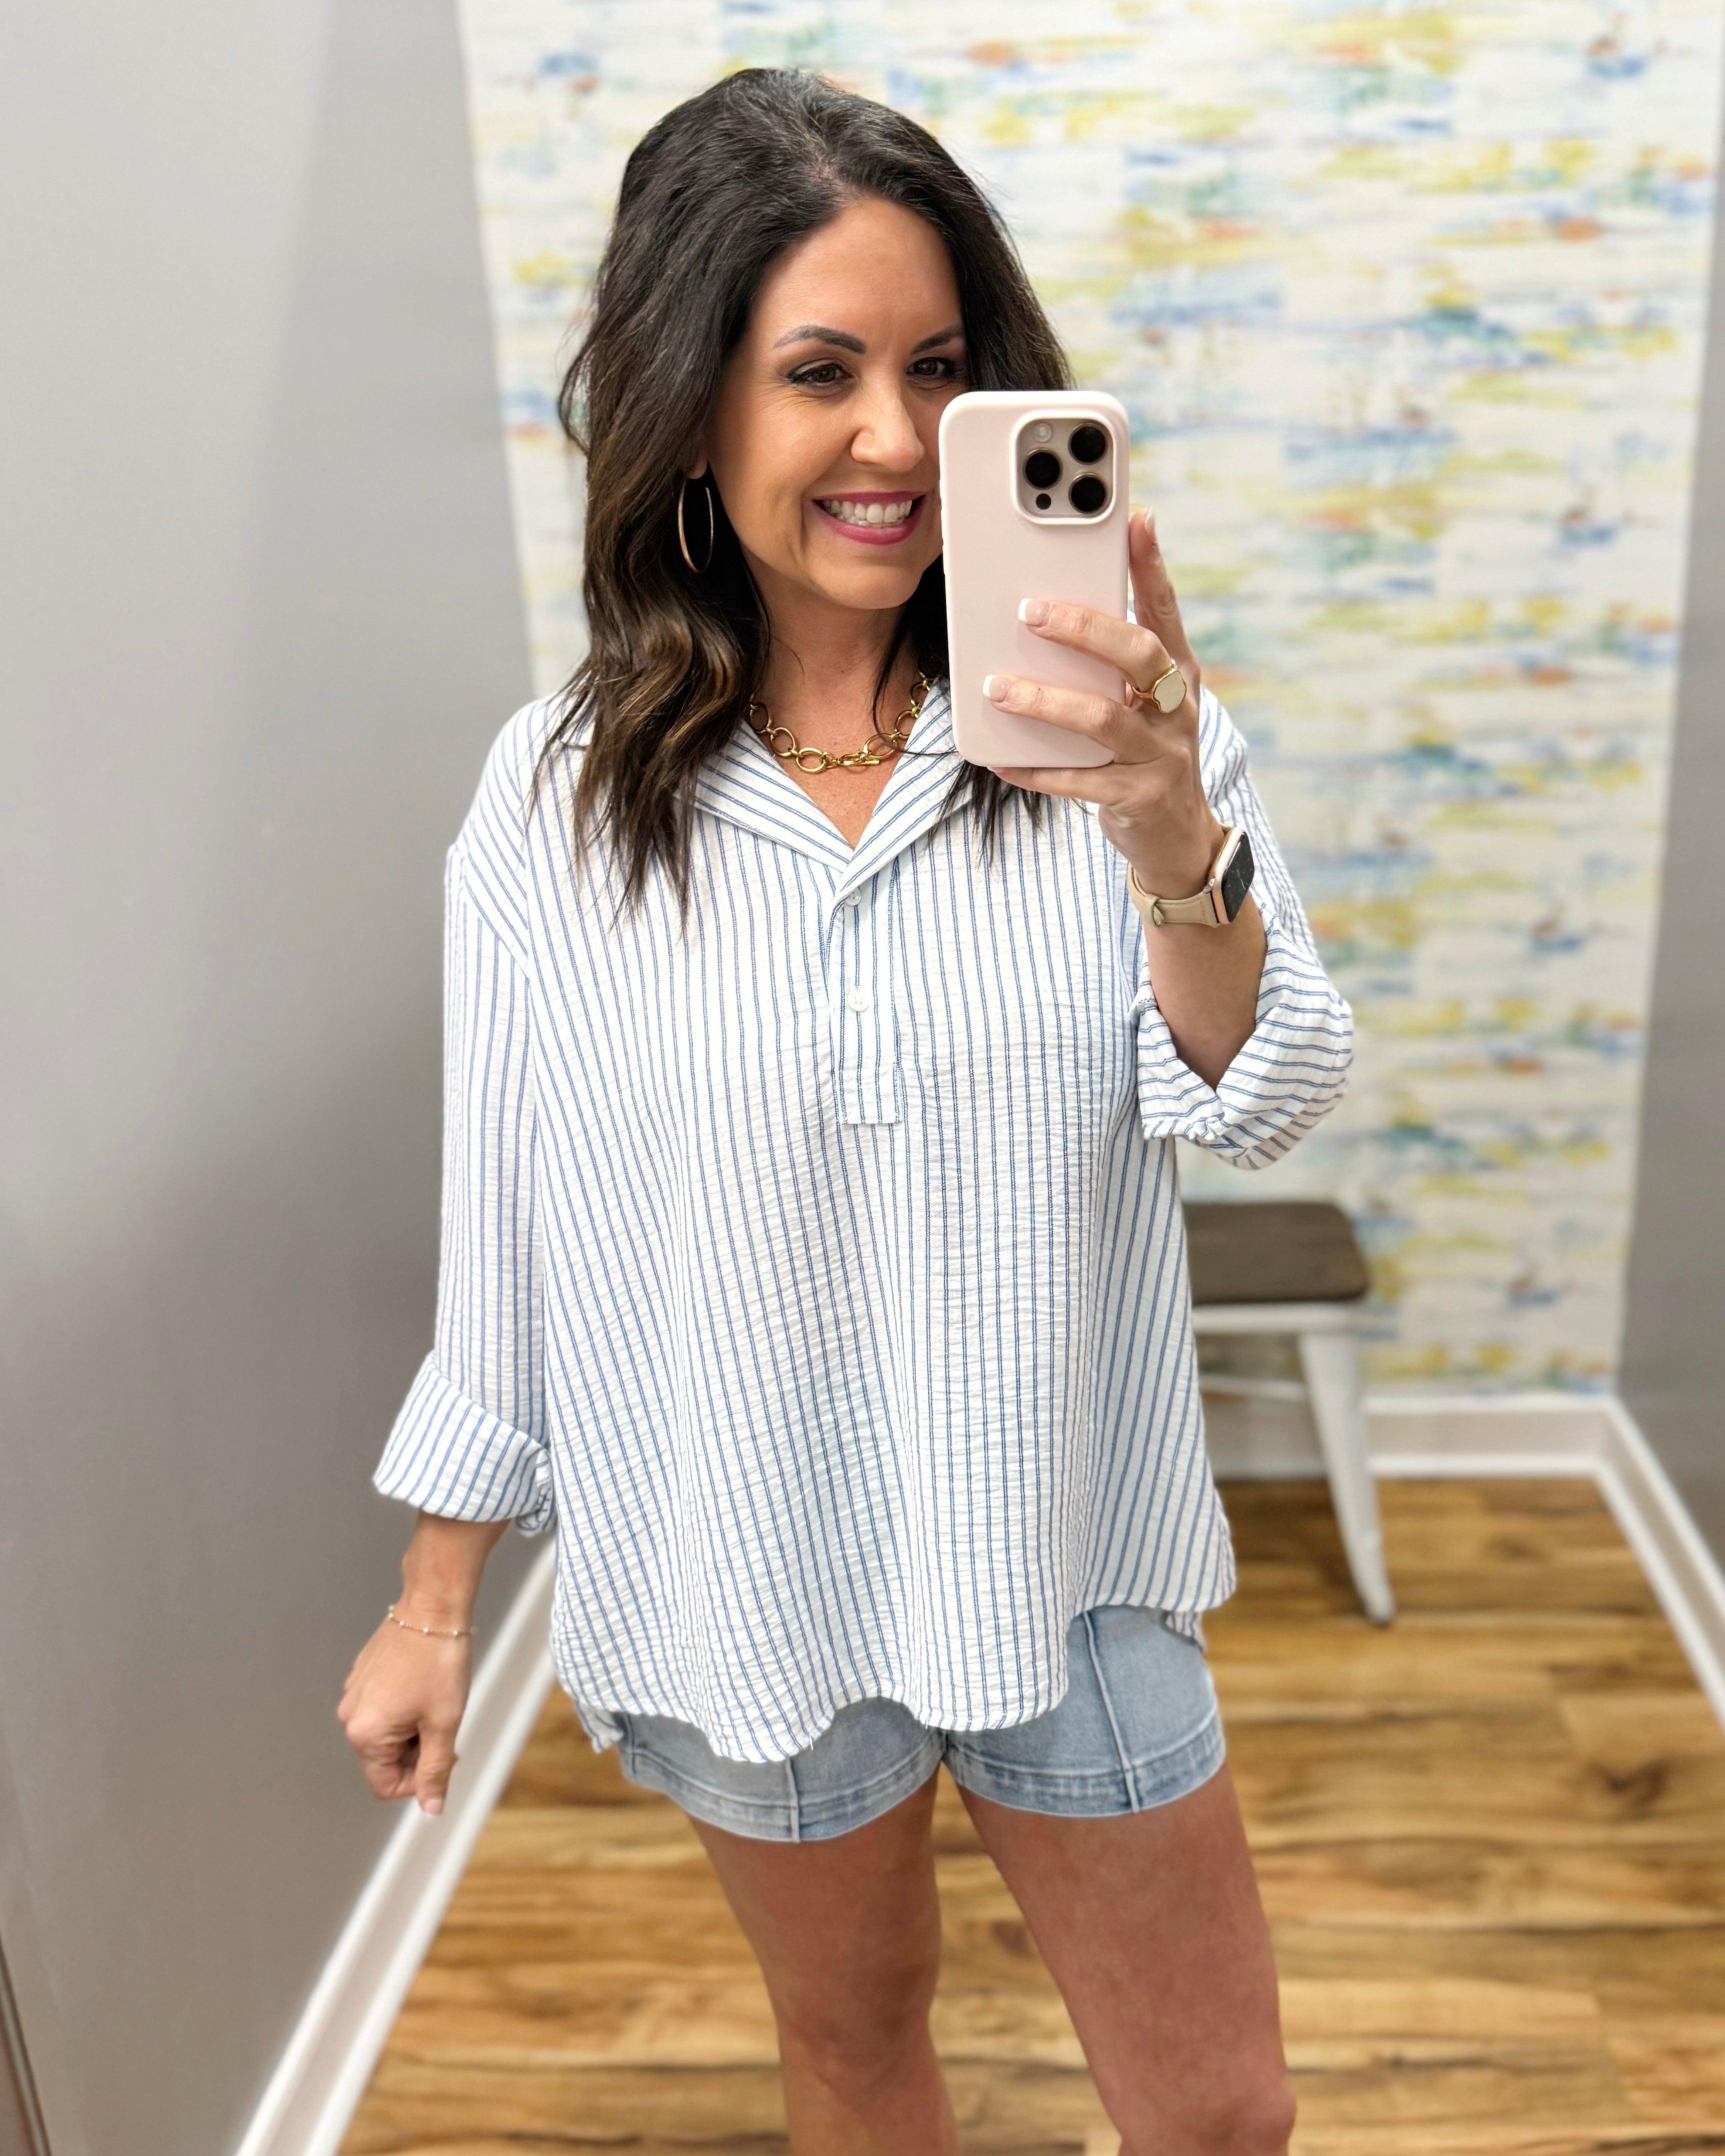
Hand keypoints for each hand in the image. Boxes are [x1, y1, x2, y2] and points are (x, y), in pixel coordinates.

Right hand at [337, 1606, 471, 1815]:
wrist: (432, 1608)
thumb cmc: (439, 1663)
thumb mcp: (443, 1724)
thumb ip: (435, 1771)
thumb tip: (431, 1809)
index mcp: (365, 1733)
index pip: (385, 1785)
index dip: (419, 1781)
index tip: (444, 1756)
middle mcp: (350, 1716)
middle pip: (384, 1760)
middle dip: (417, 1752)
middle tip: (443, 1725)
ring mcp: (353, 1694)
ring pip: (385, 1734)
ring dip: (412, 1729)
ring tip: (434, 1702)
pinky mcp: (361, 1677)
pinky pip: (381, 1709)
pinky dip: (404, 1708)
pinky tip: (422, 1686)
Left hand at [981, 509, 1221, 898]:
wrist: (1177, 839)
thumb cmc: (1145, 755)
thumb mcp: (1142, 704)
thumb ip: (1109, 665)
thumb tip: (1051, 612)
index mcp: (1177, 674)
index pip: (1165, 611)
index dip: (1151, 566)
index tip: (1135, 520)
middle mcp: (1176, 709)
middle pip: (1137, 654)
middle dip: (1083, 629)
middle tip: (1030, 612)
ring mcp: (1161, 755)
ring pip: (1103, 718)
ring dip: (1046, 701)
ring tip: (998, 689)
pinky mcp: (1138, 798)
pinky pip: (1079, 781)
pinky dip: (1036, 769)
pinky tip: (1001, 759)